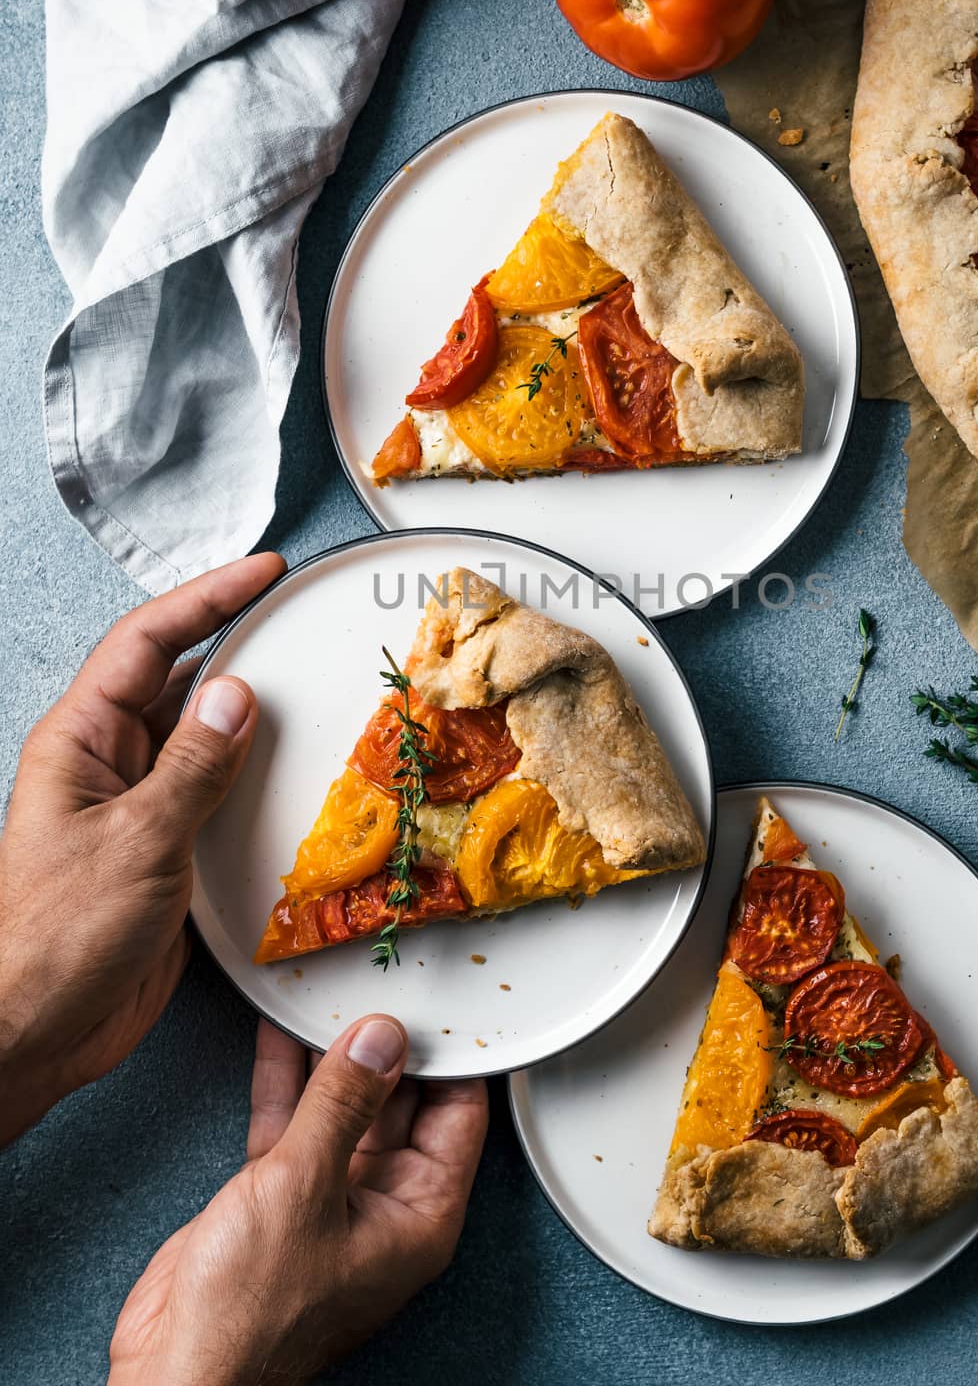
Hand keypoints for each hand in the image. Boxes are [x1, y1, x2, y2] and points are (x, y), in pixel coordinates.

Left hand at [0, 552, 285, 1142]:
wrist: (38, 1031)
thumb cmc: (58, 935)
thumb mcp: (136, 841)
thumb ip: (192, 766)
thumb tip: (237, 695)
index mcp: (82, 741)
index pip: (146, 643)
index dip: (205, 599)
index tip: (262, 573)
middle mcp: (109, 763)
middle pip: (177, 680)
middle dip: (236, 646)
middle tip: (300, 623)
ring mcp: (138, 806)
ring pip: (202, 738)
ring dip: (252, 716)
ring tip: (313, 692)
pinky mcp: (166, 851)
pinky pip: (217, 793)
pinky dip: (256, 778)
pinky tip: (296, 777)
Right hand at [110, 1016, 488, 1385]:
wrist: (177, 1371)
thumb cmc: (251, 1316)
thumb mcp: (304, 1187)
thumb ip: (342, 1104)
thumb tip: (381, 1040)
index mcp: (419, 1214)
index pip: (458, 1114)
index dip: (452, 1055)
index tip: (442, 1001)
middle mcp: (383, 1204)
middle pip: (399, 1102)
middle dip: (386, 1045)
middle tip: (381, 981)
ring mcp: (330, 1198)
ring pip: (342, 1105)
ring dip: (331, 1054)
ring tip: (329, 990)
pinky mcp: (280, 1195)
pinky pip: (294, 1121)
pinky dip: (287, 1078)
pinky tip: (280, 1032)